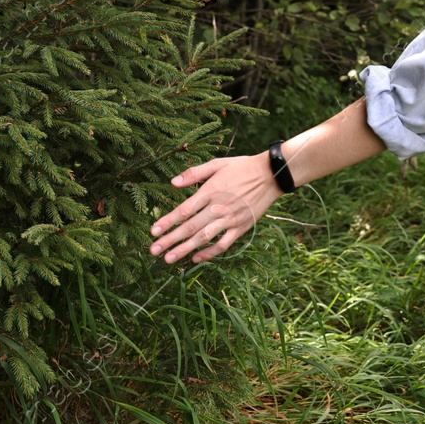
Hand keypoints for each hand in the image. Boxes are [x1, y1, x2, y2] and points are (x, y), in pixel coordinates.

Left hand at [149, 154, 280, 264]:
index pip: (184, 210)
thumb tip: (173, 183)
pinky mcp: (241, 227)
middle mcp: (218, 207)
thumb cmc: (242, 167)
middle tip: (153, 250)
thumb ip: (194, 173)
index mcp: (210, 191)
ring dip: (185, 249)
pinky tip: (196, 258)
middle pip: (190, 227)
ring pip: (204, 238)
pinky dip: (209, 253)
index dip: (167, 222)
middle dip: (170, 240)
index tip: (153, 231)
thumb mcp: (217, 164)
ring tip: (168, 259)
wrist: (271, 175)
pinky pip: (223, 244)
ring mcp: (230, 219)